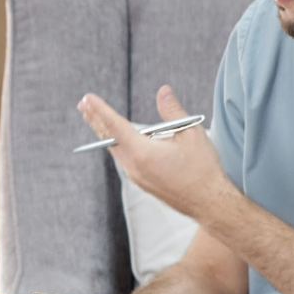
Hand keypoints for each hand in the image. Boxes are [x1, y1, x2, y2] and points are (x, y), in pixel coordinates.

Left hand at [79, 85, 231, 220]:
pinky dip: (117, 146)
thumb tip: (162, 91)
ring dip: (105, 133)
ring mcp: (137, 177)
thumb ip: (173, 111)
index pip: (115, 126)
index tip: (87, 98)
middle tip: (83, 104)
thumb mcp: (191, 133)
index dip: (100, 110)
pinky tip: (117, 140)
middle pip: (109, 139)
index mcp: (143, 153)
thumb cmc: (203, 168)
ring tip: (94, 119)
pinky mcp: (143, 183)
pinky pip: (125, 160)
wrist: (210, 203)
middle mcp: (134, 166)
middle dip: (96, 119)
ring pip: (116, 150)